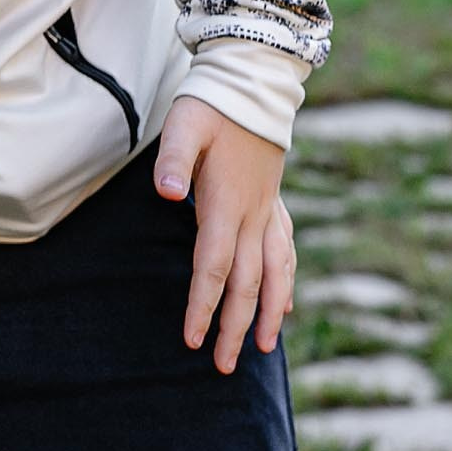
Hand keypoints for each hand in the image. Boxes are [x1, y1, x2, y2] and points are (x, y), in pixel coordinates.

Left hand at [151, 96, 295, 375]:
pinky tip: (285, 304)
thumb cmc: (210, 106)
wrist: (252, 83)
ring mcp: (269, 211)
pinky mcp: (274, 203)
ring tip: (265, 349)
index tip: (193, 339)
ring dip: (269, 313)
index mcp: (227, 204)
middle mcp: (254, 215)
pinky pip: (285, 253)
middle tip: (225, 367)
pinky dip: (285, 283)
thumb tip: (166, 193)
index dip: (204, 306)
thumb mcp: (184, 126)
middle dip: (236, 328)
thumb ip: (174, 161)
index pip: (213, 268)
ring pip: (274, 274)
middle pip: (246, 284)